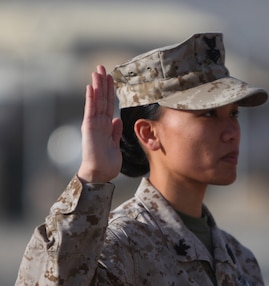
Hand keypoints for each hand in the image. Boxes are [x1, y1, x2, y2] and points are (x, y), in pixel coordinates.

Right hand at [78, 65, 122, 182]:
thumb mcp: (115, 144)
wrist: (100, 174)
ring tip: (97, 70)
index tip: (111, 78)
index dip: (110, 91)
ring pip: (96, 101)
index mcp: (106, 126)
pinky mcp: (89, 128)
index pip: (109, 105)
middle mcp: (99, 123)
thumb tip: (117, 120)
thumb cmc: (107, 163)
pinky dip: (90, 99)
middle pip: (102, 99)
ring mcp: (93, 124)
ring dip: (97, 85)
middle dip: (103, 83)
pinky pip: (90, 111)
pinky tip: (91, 87)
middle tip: (102, 67)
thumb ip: (115, 132)